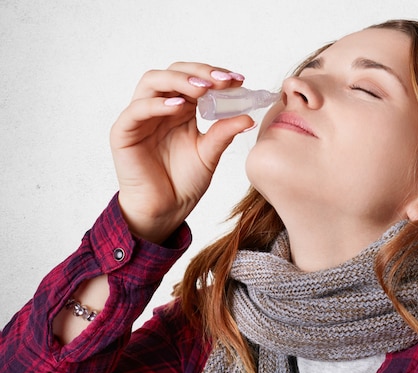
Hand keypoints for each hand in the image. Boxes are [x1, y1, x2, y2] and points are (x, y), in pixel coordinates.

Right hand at [110, 62, 253, 242]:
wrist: (167, 209)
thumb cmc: (185, 181)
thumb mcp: (210, 153)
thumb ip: (224, 132)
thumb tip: (249, 117)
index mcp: (181, 108)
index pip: (194, 78)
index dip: (215, 75)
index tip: (238, 80)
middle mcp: (160, 107)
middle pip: (174, 72)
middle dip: (200, 73)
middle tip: (223, 81)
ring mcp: (140, 117)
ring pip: (152, 81)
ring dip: (179, 80)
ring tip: (203, 89)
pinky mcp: (124, 132)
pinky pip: (136, 110)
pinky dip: (157, 104)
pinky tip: (179, 107)